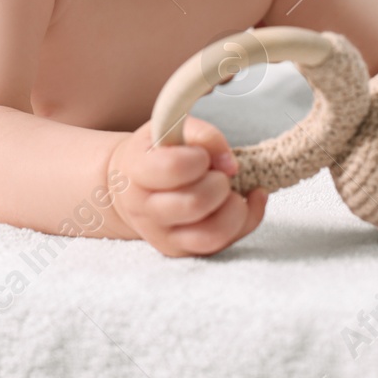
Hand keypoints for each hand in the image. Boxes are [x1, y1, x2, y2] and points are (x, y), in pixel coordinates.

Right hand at [107, 117, 268, 257]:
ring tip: (231, 191)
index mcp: (136, 169)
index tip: (200, 155)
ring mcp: (162, 235)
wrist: (128, 185)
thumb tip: (231, 166)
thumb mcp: (170, 128)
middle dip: (220, 183)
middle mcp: (145, 208)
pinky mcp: (181, 249)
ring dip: (236, 209)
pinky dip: (248, 219)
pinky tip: (248, 198)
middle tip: (218, 174)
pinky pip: (224, 243)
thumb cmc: (156, 151)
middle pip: (194, 204)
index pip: (173, 168)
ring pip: (212, 235)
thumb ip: (202, 135)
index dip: (199, 158)